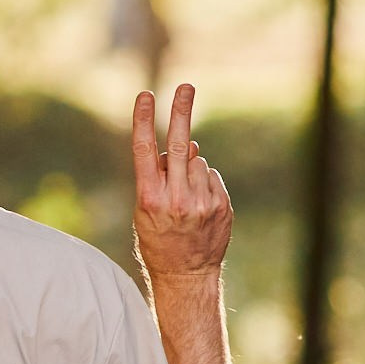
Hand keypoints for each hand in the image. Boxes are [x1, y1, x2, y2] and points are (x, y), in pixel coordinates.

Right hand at [131, 83, 231, 280]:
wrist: (186, 276)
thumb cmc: (159, 241)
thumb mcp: (146, 213)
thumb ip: (161, 178)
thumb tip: (188, 145)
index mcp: (150, 199)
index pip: (144, 152)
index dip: (143, 121)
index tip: (145, 95)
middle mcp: (176, 199)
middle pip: (178, 145)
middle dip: (181, 113)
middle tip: (186, 87)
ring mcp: (201, 202)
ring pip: (196, 162)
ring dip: (190, 170)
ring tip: (184, 200)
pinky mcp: (221, 205)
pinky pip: (211, 177)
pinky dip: (205, 184)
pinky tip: (199, 208)